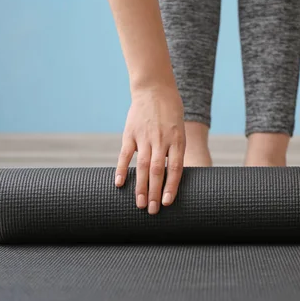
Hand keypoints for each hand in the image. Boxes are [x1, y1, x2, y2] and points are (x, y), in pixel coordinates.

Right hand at [115, 85, 185, 214]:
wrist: (154, 89)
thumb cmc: (171, 112)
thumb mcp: (179, 130)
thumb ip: (175, 151)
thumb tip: (173, 176)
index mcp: (177, 140)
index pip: (175, 168)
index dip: (171, 186)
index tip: (167, 203)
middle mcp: (161, 140)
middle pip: (158, 171)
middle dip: (155, 193)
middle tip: (153, 211)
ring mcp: (144, 137)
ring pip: (142, 166)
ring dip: (141, 187)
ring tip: (140, 204)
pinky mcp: (130, 133)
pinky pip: (125, 154)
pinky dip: (122, 170)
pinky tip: (120, 184)